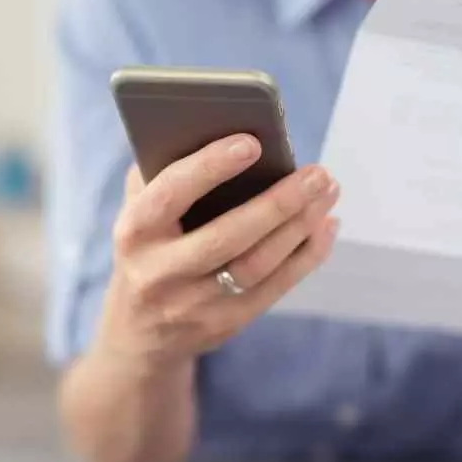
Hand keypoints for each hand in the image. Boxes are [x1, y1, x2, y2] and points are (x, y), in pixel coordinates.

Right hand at [98, 133, 339, 365]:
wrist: (140, 333)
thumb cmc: (149, 249)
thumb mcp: (139, 212)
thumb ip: (164, 173)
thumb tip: (219, 128)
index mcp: (134, 232)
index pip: (171, 195)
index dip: (210, 168)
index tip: (252, 142)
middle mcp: (160, 272)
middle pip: (227, 237)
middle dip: (278, 203)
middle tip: (317, 172)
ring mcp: (194, 305)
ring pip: (257, 266)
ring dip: (300, 227)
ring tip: (327, 192)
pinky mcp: (225, 324)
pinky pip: (275, 288)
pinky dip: (307, 254)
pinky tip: (325, 225)